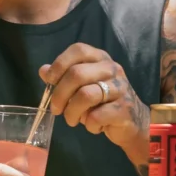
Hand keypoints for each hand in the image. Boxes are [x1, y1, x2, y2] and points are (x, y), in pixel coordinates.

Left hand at [39, 43, 149, 163]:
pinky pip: (96, 116)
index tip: (49, 81)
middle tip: (56, 109)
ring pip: (86, 96)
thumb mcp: (81, 87)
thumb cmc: (101, 102)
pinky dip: (88, 124)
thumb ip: (62, 77)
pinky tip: (92, 125)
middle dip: (59, 95)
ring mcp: (120, 88)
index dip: (59, 64)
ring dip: (71, 112)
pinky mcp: (124, 108)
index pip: (78, 50)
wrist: (132, 122)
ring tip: (71, 120)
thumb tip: (43, 70)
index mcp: (100, 59)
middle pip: (77, 74)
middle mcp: (112, 69)